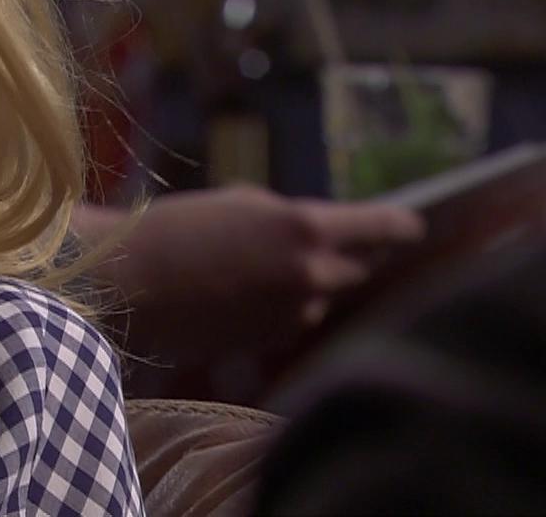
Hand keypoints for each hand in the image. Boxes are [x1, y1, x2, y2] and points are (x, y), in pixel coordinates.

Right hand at [73, 185, 425, 366]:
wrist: (126, 283)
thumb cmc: (175, 228)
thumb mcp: (239, 203)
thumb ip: (288, 217)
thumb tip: (320, 234)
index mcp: (307, 229)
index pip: (385, 227)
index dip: (403, 225)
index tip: (419, 224)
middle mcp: (312, 276)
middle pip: (361, 267)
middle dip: (354, 254)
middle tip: (342, 240)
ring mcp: (293, 315)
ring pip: (325, 295)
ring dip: (313, 281)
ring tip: (271, 264)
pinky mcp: (269, 342)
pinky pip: (294, 318)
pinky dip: (285, 305)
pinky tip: (248, 289)